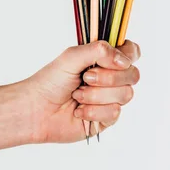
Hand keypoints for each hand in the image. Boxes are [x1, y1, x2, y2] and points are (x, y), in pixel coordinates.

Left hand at [26, 40, 140, 142]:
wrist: (36, 110)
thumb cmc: (50, 82)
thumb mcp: (72, 56)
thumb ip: (100, 50)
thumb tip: (124, 60)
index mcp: (104, 60)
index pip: (131, 53)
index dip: (128, 56)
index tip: (113, 60)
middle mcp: (110, 79)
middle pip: (133, 75)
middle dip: (109, 77)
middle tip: (86, 78)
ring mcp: (109, 99)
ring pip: (125, 95)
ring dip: (97, 95)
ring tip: (77, 96)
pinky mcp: (106, 119)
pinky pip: (114, 113)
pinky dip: (93, 111)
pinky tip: (79, 111)